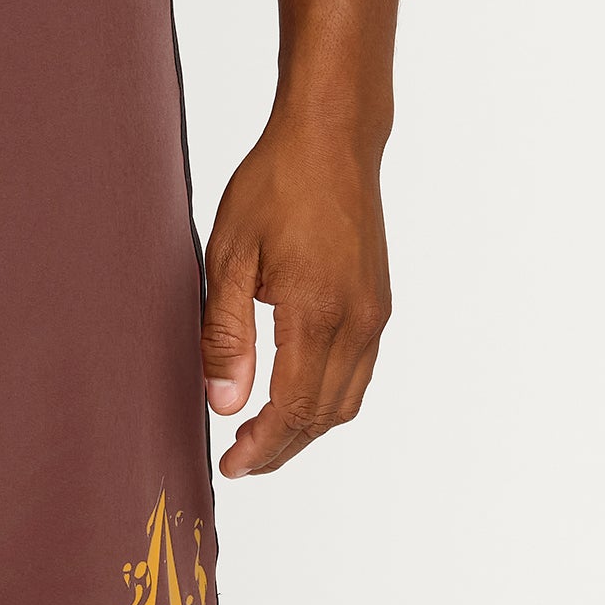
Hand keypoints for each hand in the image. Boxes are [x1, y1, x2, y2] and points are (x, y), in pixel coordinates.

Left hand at [199, 114, 392, 478]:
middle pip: (323, 417)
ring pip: (345, 402)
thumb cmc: (275, 185)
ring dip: (305, 430)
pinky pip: (358, 374)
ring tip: (260, 438)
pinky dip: (325, 401)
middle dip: (280, 449)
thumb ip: (225, 336)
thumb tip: (226, 405)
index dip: (261, 448)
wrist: (333, 138)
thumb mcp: (228, 258)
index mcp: (317, 313)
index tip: (230, 466)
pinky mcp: (379, 305)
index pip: (293, 409)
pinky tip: (292, 398)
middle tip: (238, 461)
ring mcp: (375, 314)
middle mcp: (358, 321)